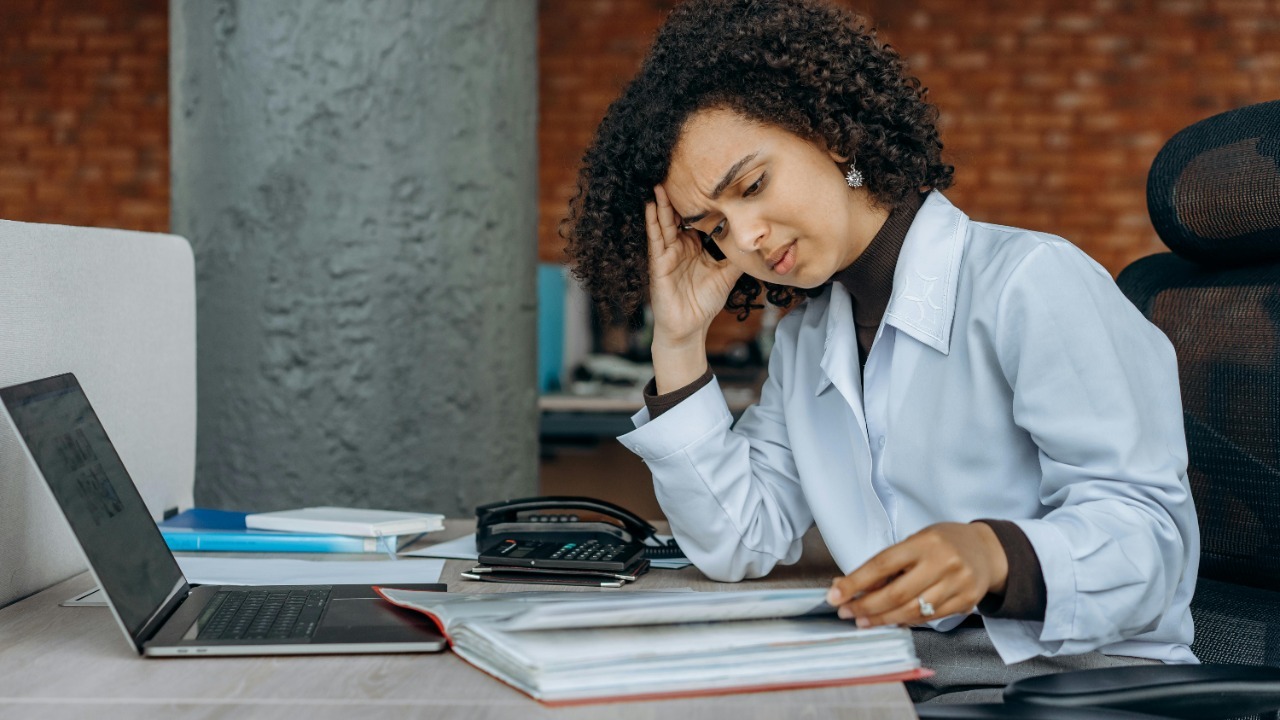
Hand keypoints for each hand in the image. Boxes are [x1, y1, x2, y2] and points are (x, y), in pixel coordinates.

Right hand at [645, 184, 742, 391]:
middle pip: (679, 215)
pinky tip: (651, 205)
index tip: (707, 179)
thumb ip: (738, 256)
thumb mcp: (728, 274)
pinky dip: (653, 222)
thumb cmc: (705, 303)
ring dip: (663, 202)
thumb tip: (760, 240)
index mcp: (695, 247)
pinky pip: (655, 239)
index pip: (697, 218)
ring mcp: (667, 253)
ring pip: (665, 222)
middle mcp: (680, 246)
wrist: (690, 328)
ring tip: (660, 180)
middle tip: (680, 170)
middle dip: (678, 195)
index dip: (701, 201)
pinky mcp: (659, 263)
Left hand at [825, 522, 1008, 627]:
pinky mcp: (966, 602)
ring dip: (882, 619)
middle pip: (896, 593)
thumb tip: (848, 585)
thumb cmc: (944, 543)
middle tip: (846, 612)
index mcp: (925, 542)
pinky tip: (890, 620)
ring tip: (863, 620)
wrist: (987, 551)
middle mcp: (943, 563)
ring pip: (911, 611)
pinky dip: (905, 621)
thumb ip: (887, 564)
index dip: (855, 582)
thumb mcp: (916, 541)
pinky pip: (928, 618)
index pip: (883, 564)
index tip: (834, 595)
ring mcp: (957, 584)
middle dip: (866, 606)